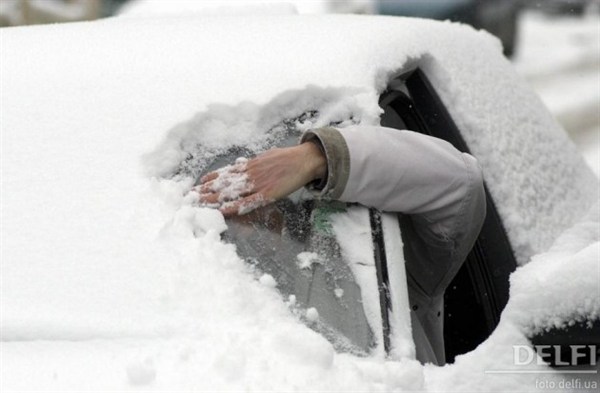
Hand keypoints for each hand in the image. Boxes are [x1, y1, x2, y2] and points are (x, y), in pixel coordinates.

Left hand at [197, 142, 325, 215]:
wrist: (304, 159)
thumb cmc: (287, 158)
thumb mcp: (266, 156)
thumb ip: (254, 163)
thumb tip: (243, 164)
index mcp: (250, 165)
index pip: (225, 173)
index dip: (210, 179)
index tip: (197, 184)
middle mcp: (249, 174)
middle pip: (223, 183)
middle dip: (206, 190)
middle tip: (189, 196)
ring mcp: (257, 184)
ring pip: (231, 192)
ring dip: (214, 199)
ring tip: (199, 204)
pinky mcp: (267, 194)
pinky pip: (248, 202)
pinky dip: (235, 206)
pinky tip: (223, 210)